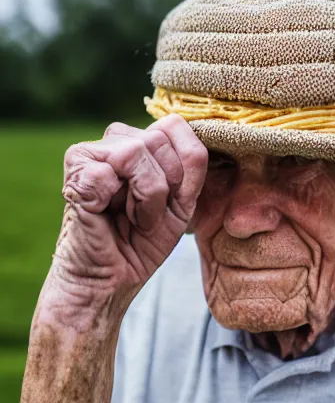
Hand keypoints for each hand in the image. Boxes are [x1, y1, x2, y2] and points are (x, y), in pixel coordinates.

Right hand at [55, 114, 207, 299]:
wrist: (113, 279)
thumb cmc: (144, 242)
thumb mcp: (182, 201)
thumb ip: (191, 163)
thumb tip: (182, 123)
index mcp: (142, 145)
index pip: (175, 126)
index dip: (183, 169)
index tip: (171, 200)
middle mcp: (115, 142)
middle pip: (159, 138)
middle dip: (166, 186)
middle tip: (148, 213)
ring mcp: (90, 155)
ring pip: (137, 151)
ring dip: (148, 196)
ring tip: (133, 216)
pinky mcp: (76, 174)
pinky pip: (112, 172)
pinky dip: (125, 204)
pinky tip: (112, 217)